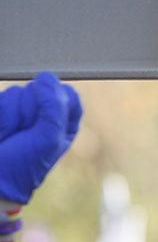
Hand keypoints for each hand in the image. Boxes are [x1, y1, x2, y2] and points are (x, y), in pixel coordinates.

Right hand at [0, 72, 82, 203]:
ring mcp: (20, 113)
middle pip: (40, 91)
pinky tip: (1, 133)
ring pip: (17, 94)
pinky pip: (0, 100)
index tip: (44, 120)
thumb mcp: (48, 139)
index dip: (55, 102)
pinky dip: (1, 117)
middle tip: (24, 135)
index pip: (68, 96)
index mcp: (64, 124)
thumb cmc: (22, 165)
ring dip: (11, 117)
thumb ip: (53, 107)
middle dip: (29, 113)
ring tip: (9, 137)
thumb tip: (47, 77)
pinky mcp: (2, 112)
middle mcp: (43, 116)